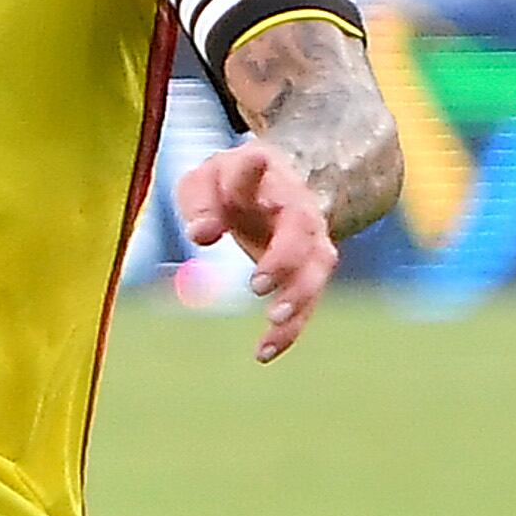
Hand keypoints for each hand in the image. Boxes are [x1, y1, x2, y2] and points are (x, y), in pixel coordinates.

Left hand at [176, 139, 338, 363]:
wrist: (274, 185)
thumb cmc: (228, 183)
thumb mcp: (202, 180)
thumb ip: (199, 203)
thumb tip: (202, 236)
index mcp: (261, 173)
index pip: (256, 168)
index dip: (252, 169)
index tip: (253, 162)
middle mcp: (294, 204)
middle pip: (301, 229)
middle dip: (284, 257)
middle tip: (258, 284)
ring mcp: (309, 237)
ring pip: (316, 268)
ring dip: (299, 296)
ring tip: (274, 322)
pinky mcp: (309, 269)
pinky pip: (307, 302)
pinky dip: (289, 329)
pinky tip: (263, 353)